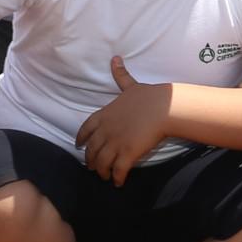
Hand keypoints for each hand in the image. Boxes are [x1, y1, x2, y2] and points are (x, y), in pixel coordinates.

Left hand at [79, 56, 173, 184]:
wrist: (162, 108)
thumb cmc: (148, 96)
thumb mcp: (129, 85)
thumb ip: (120, 75)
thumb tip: (115, 58)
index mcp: (103, 115)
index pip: (85, 130)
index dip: (81, 140)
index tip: (78, 147)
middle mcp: (105, 131)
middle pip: (91, 150)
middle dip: (90, 160)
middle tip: (93, 167)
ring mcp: (115, 143)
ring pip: (101, 163)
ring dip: (102, 172)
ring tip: (105, 177)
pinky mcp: (127, 154)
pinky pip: (117, 171)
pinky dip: (117, 179)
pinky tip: (119, 183)